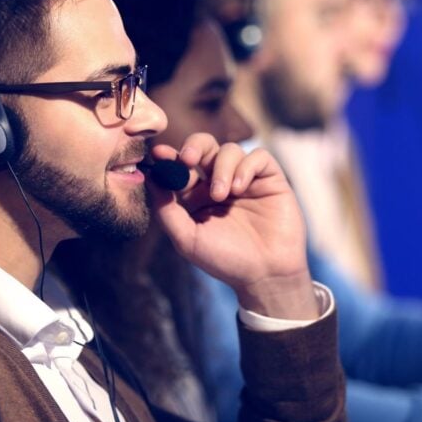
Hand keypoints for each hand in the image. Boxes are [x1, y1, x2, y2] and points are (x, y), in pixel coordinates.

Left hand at [148, 133, 316, 319]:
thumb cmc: (225, 260)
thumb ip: (166, 210)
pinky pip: (258, 156)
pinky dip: (246, 167)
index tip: (159, 154)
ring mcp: (246, 179)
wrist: (265, 275)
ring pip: (230, 150)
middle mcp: (220, 182)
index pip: (181, 167)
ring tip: (222, 194)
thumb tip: (150, 178)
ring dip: (221, 167)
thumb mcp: (187, 238)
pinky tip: (240, 188)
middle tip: (188, 158)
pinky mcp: (270, 179)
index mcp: (197, 195)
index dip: (169, 157)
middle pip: (205, 146)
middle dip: (195, 146)